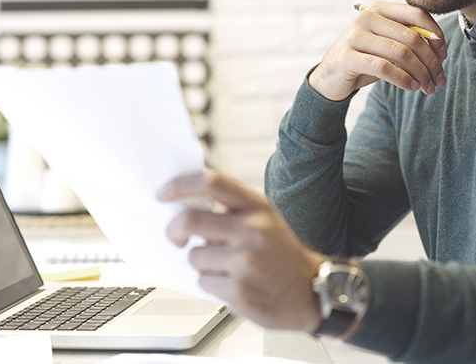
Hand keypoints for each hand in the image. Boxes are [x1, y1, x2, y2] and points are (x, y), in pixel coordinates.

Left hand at [158, 169, 326, 331]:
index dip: (180, 185)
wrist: (312, 293)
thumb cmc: (283, 256)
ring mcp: (246, 261)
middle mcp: (252, 230)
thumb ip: (231, 210)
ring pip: (194, 256)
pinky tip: (234, 284)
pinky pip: (204, 282)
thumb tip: (185, 206)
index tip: (163, 194)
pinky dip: (213, 284)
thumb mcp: (265, 220)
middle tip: (174, 237)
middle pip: (190, 220)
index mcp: (257, 207)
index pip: (211, 182)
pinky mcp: (239, 289)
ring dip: (201, 264)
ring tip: (226, 268)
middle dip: (173, 230)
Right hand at [308, 1, 447, 101]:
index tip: (444, 55)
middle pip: (412, 37)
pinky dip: (403, 79)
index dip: (436, 34)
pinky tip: (412, 87)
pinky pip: (384, 67)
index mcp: (379, 8)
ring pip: (401, 53)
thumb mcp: (388, 44)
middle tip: (440, 80)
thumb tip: (439, 50)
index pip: (417, 14)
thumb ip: (408, 39)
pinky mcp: (348, 57)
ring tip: (428, 87)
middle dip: (431, 61)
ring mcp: (355, 36)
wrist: (331, 77)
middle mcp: (366, 17)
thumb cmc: (366, 59)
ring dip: (420, 73)